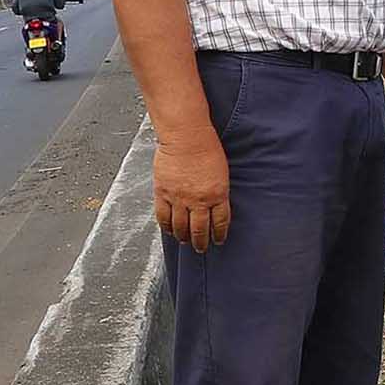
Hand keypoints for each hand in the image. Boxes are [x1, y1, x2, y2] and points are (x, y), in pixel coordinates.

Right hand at [155, 123, 231, 252]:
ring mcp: (179, 198)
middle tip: (201, 248)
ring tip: (185, 241)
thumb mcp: (221, 172)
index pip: (220, 222)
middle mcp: (199, 200)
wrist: (186, 135)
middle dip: (201, 242)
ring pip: (181, 227)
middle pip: (200, 229)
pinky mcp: (163, 193)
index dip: (219, 234)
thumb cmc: (207, 147)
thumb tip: (215, 205)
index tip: (218, 240)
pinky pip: (163, 216)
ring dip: (184, 237)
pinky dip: (166, 227)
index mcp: (218, 194)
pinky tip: (170, 230)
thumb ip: (218, 191)